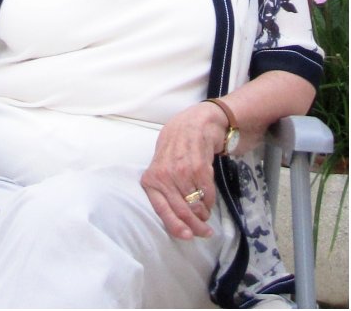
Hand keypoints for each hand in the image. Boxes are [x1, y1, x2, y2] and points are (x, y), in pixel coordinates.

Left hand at [140, 101, 223, 239]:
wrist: (192, 125)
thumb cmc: (174, 150)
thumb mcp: (161, 168)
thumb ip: (164, 190)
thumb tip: (176, 219)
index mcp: (151, 180)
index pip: (161, 209)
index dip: (175, 225)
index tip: (187, 236)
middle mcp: (164, 177)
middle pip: (181, 211)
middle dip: (195, 226)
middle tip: (204, 233)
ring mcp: (181, 173)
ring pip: (196, 205)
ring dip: (203, 215)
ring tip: (206, 216)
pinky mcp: (199, 169)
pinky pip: (207, 195)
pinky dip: (210, 203)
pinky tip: (209, 202)